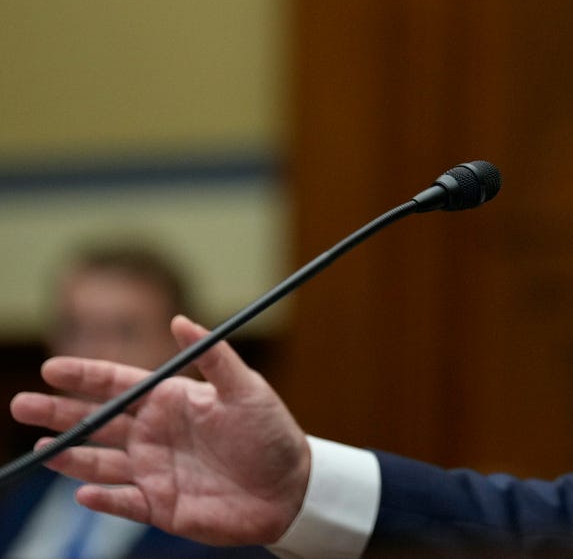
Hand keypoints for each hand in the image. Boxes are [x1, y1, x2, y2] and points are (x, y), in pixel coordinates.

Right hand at [10, 315, 309, 545]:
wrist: (292, 488)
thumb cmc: (273, 434)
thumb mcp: (248, 389)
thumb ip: (215, 357)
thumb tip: (181, 320)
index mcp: (172, 401)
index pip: (119, 385)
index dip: (85, 376)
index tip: (51, 367)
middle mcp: (155, 434)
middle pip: (96, 421)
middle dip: (58, 412)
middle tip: (20, 402)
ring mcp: (154, 471)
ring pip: (99, 462)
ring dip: (70, 456)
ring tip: (43, 447)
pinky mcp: (160, 506)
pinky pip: (122, 503)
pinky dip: (102, 498)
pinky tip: (83, 491)